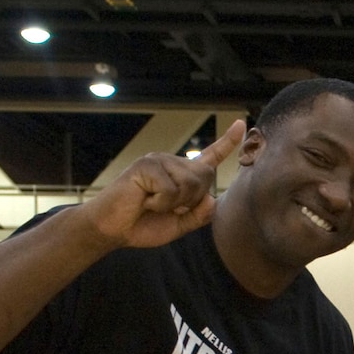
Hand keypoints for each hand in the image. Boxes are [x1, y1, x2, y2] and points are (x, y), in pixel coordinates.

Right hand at [78, 119, 244, 249]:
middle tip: (165, 207)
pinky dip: (160, 203)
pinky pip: (170, 189)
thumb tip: (213, 199)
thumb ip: (199, 215)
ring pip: (190, 183)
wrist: (113, 230)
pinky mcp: (146, 165)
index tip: (239, 124)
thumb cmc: (143, 224)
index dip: (227, 143)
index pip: (209, 156)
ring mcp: (158, 161)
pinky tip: (144, 201)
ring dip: (174, 203)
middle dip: (192, 199)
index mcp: (182, 174)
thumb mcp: (180, 224)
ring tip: (151, 203)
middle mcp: (172, 162)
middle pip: (206, 175)